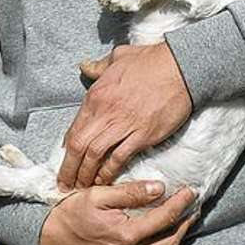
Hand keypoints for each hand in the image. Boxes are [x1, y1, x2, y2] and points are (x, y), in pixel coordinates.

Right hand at [38, 181, 198, 244]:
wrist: (47, 240)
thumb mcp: (98, 195)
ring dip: (174, 238)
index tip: (191, 192)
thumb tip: (159, 188)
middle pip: (169, 241)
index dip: (181, 204)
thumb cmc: (70, 213)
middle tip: (194, 208)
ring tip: (182, 221)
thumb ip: (130, 192)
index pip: (164, 219)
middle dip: (185, 223)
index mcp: (125, 236)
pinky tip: (159, 239)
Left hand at [57, 44, 191, 189]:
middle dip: (69, 168)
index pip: (74, 127)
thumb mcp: (118, 57)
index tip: (65, 161)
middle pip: (79, 145)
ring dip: (86, 174)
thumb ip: (99, 66)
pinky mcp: (142, 135)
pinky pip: (120, 157)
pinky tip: (105, 181)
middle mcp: (105, 111)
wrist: (180, 67)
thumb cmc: (151, 60)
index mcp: (96, 95)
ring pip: (95, 155)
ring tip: (82, 187)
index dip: (66, 149)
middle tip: (65, 183)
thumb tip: (85, 66)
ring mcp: (123, 124)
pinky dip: (110, 171)